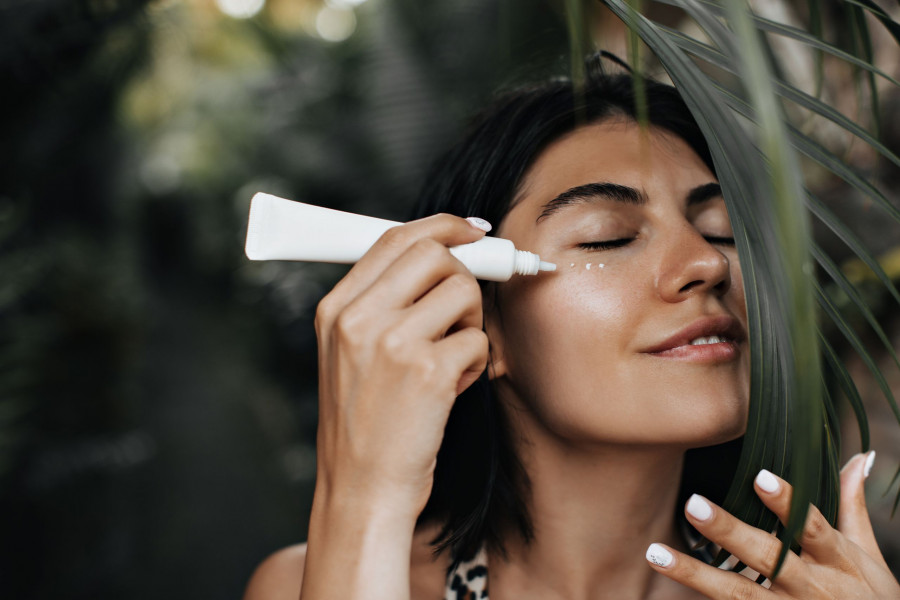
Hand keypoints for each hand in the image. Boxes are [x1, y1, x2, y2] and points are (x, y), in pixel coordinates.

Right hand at [313, 214, 490, 519]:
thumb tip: (446, 255)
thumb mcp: (349, 354)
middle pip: (433, 252)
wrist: (362, 489)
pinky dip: (477, 363)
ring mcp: (391, 344)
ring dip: (472, 323)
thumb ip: (383, 304)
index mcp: (336, 310)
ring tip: (452, 359)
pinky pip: (478, 340)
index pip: (394, 238)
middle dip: (464, 273)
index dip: (442, 227)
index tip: (473, 232)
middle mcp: (358, 320)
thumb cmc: (366, 423)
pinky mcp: (428, 373)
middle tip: (468, 306)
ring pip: (463, 290)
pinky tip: (453, 389)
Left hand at [646, 452, 899, 598]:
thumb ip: (852, 505)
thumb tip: (859, 456)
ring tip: (656, 553)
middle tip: (692, 504)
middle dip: (730, 532)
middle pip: (767, 558)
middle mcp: (811, 588)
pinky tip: (668, 589)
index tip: (759, 476)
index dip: (788, 503)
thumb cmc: (869, 598)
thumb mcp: (868, 555)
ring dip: (695, 575)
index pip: (811, 526)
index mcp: (837, 560)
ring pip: (738, 595)